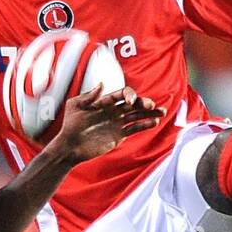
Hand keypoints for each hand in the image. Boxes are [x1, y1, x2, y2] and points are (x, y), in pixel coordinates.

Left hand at [50, 85, 165, 165]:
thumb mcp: (75, 107)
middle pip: (133, 104)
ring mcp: (117, 123)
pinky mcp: (119, 135)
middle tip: (152, 105)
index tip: (130, 101)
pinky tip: (154, 122)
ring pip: (137, 115)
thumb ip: (88, 96)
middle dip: (144, 103)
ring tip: (162, 112)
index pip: (122, 94)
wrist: (69, 146)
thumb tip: (102, 85)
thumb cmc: (69, 125)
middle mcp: (113, 111)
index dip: (129, 95)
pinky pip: (134, 128)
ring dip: (149, 113)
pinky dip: (144, 125)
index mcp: (104, 102)